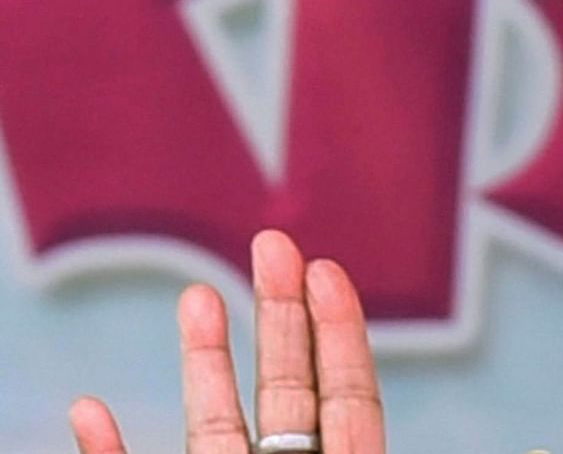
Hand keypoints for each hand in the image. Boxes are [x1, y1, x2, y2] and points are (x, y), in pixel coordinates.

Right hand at [69, 230, 385, 453]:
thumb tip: (363, 431)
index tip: (325, 268)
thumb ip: (350, 442)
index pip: (348, 399)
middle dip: (280, 313)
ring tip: (196, 295)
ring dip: (203, 361)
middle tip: (274, 241)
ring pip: (213, 428)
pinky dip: (106, 451)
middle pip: (288, 392)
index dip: (340, 333)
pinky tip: (88, 409)